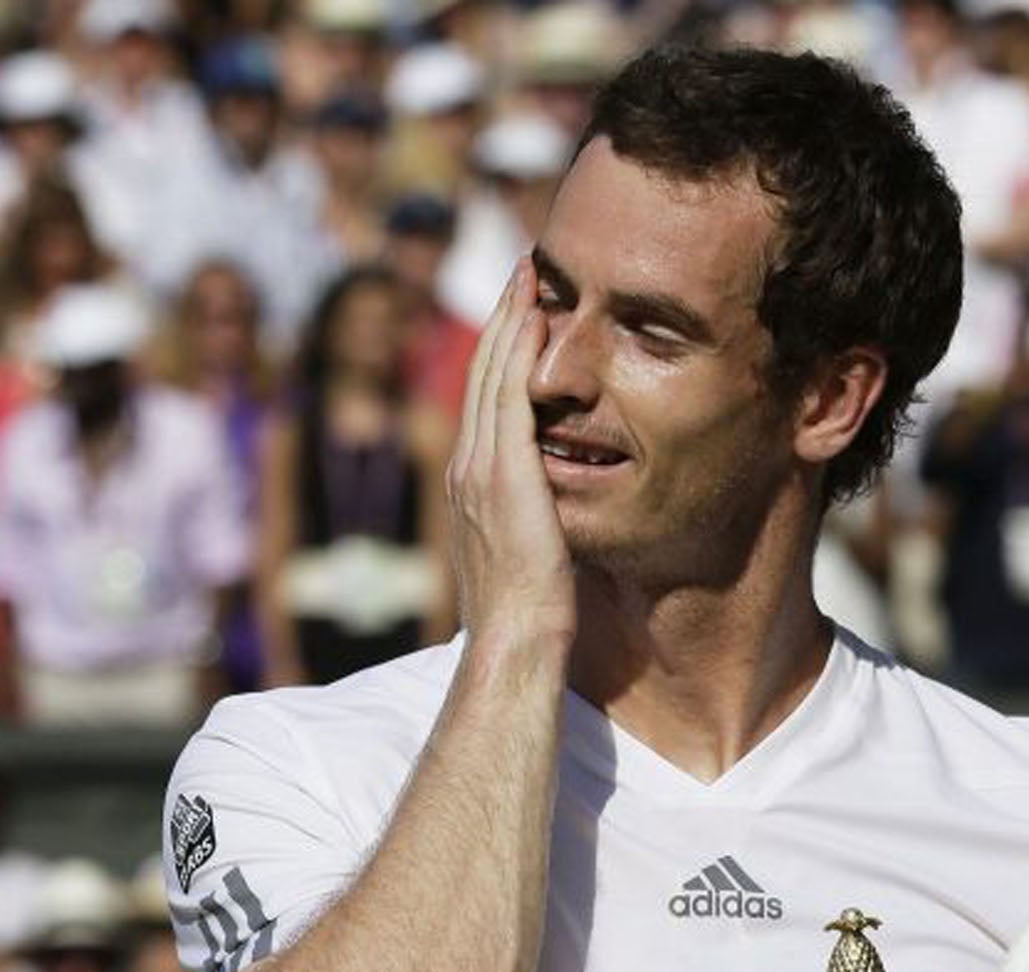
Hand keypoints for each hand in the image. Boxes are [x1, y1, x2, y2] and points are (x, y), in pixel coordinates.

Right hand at [446, 260, 574, 651]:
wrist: (517, 641)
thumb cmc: (532, 613)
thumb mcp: (533, 550)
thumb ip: (537, 517)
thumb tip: (557, 508)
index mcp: (472, 483)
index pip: (486, 399)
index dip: (503, 350)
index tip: (525, 310)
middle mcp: (466, 467)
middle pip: (482, 372)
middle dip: (503, 318)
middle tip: (524, 268)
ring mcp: (478, 468)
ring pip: (491, 372)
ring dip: (510, 317)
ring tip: (529, 272)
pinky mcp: (501, 474)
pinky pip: (507, 394)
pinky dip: (517, 350)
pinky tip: (536, 314)